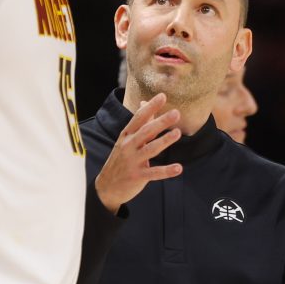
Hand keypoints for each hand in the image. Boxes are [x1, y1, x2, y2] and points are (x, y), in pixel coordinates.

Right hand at [95, 93, 182, 212]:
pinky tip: (179, 168)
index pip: (139, 118)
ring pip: (150, 149)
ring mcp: (132, 161)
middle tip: (176, 113)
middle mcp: (128, 146)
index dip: (150, 107)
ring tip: (177, 133)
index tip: (163, 96)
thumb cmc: (120, 159)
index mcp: (126, 135)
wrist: (106, 187)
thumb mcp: (126, 140)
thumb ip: (139, 123)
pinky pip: (154, 173)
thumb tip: (145, 103)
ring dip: (165, 141)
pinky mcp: (137, 176)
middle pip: (146, 131)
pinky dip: (166, 171)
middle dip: (161, 122)